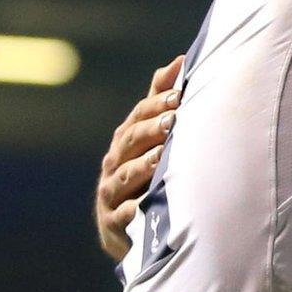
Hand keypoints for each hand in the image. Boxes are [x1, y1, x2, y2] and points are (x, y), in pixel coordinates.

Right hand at [95, 56, 183, 262]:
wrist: (130, 231)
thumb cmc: (148, 175)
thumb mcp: (152, 139)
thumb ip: (161, 102)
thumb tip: (180, 61)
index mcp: (125, 141)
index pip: (138, 117)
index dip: (157, 105)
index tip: (179, 96)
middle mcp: (114, 164)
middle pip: (131, 142)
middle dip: (151, 130)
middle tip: (174, 120)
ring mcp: (111, 194)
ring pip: (125, 176)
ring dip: (142, 166)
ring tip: (160, 158)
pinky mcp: (112, 224)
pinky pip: (123, 215)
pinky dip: (133, 209)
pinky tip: (145, 205)